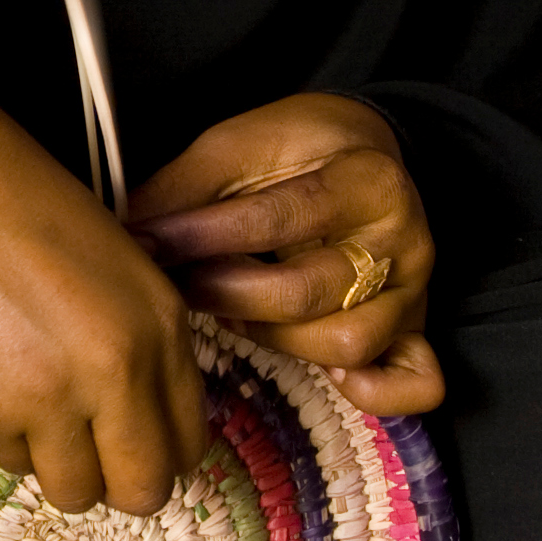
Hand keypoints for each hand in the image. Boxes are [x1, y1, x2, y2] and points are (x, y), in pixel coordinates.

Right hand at [0, 118, 206, 517]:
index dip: (160, 454)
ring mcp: (49, 398)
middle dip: (118, 483)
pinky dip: (0, 435)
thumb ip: (140, 340)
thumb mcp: (116, 263)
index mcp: (162, 326)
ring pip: (72, 491)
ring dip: (55, 462)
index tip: (133, 446)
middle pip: (142, 491)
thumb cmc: (15, 200)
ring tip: (28, 406)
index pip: (188, 442)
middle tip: (88, 455)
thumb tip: (140, 414)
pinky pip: (6, 461)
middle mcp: (118, 371)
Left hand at [129, 92, 443, 415]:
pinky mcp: (416, 329)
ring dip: (273, 338)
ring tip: (234, 311)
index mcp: (368, 179)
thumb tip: (125, 237)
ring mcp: (415, 291)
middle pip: (308, 293)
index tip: (148, 243)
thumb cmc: (298, 150)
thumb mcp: (238, 146)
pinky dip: (376, 394)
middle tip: (179, 284)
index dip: (203, 236)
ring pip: (347, 344)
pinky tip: (330, 379)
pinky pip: (415, 382)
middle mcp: (405, 241)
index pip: (279, 218)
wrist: (364, 149)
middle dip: (227, 293)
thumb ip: (185, 190)